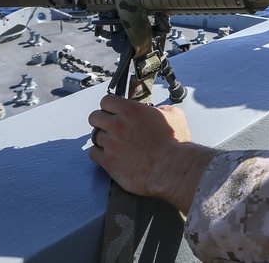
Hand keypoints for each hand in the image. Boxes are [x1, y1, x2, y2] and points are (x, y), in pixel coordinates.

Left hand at [88, 94, 215, 213]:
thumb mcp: (175, 116)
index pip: (106, 100)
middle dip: (101, 120)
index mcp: (131, 110)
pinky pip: (93, 153)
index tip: (113, 111)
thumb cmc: (174, 144)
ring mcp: (111, 144)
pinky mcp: (108, 162)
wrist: (171, 168)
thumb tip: (160, 110)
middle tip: (109, 126)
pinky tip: (109, 154)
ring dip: (102, 138)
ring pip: (94, 136)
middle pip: (94, 117)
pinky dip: (99, 153)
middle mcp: (117, 125)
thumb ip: (164, 109)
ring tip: (113, 143)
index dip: (110, 106)